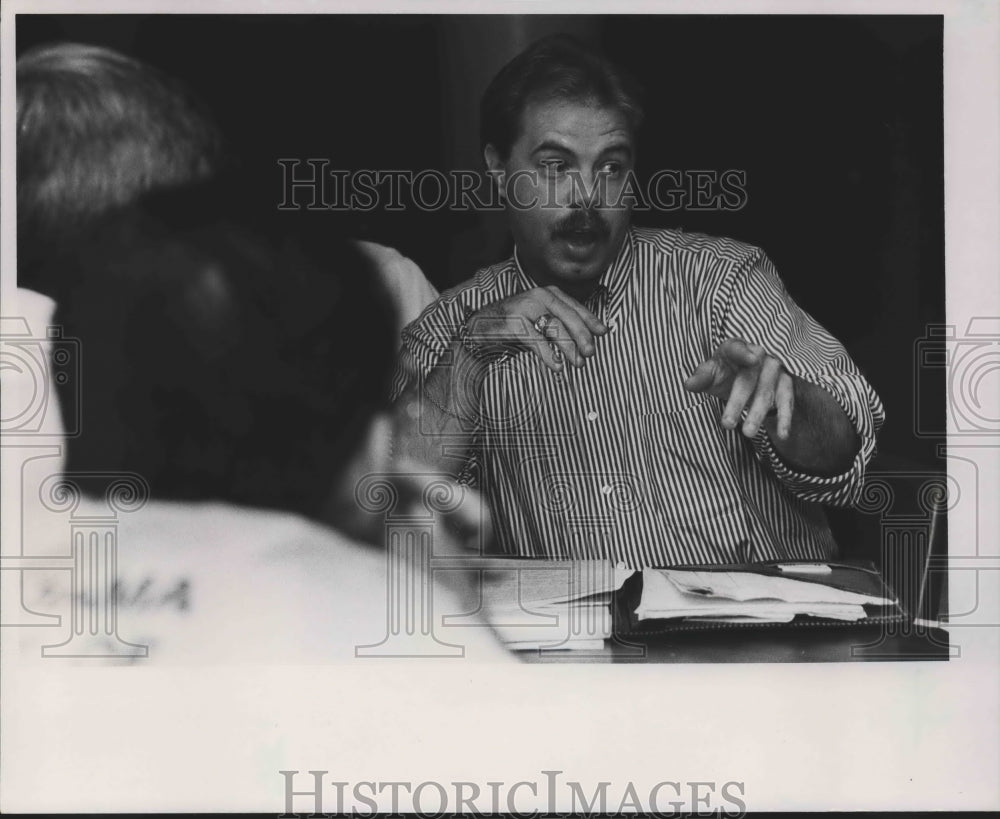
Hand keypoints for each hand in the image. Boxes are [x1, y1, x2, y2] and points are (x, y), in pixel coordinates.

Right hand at [466, 286, 607, 370]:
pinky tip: (558, 367)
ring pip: (555, 328)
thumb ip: (563, 326)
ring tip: (577, 363)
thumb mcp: (541, 323)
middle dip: (583, 336)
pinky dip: (549, 355)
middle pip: (568, 316)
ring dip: (569, 348)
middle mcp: (538, 296)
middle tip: (591, 353)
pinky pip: (537, 341)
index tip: (603, 333)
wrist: (480, 331)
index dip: (591, 320)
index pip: (575, 307)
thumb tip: (592, 338)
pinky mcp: (513, 322)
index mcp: (548, 293)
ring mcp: (525, 307)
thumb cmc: (514, 327)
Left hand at [684, 339, 793, 438]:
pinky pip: (786, 401)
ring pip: (767, 392)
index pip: (738, 349)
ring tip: (748, 433)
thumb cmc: (724, 371)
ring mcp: (775, 369)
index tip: (752, 359)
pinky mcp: (786, 383)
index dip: (745, 354)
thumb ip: (701, 377)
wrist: (745, 371)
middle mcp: (759, 355)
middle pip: (749, 379)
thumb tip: (688, 384)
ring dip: (758, 414)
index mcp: (736, 348)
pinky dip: (785, 418)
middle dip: (738, 402)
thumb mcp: (710, 372)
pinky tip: (782, 435)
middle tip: (726, 424)